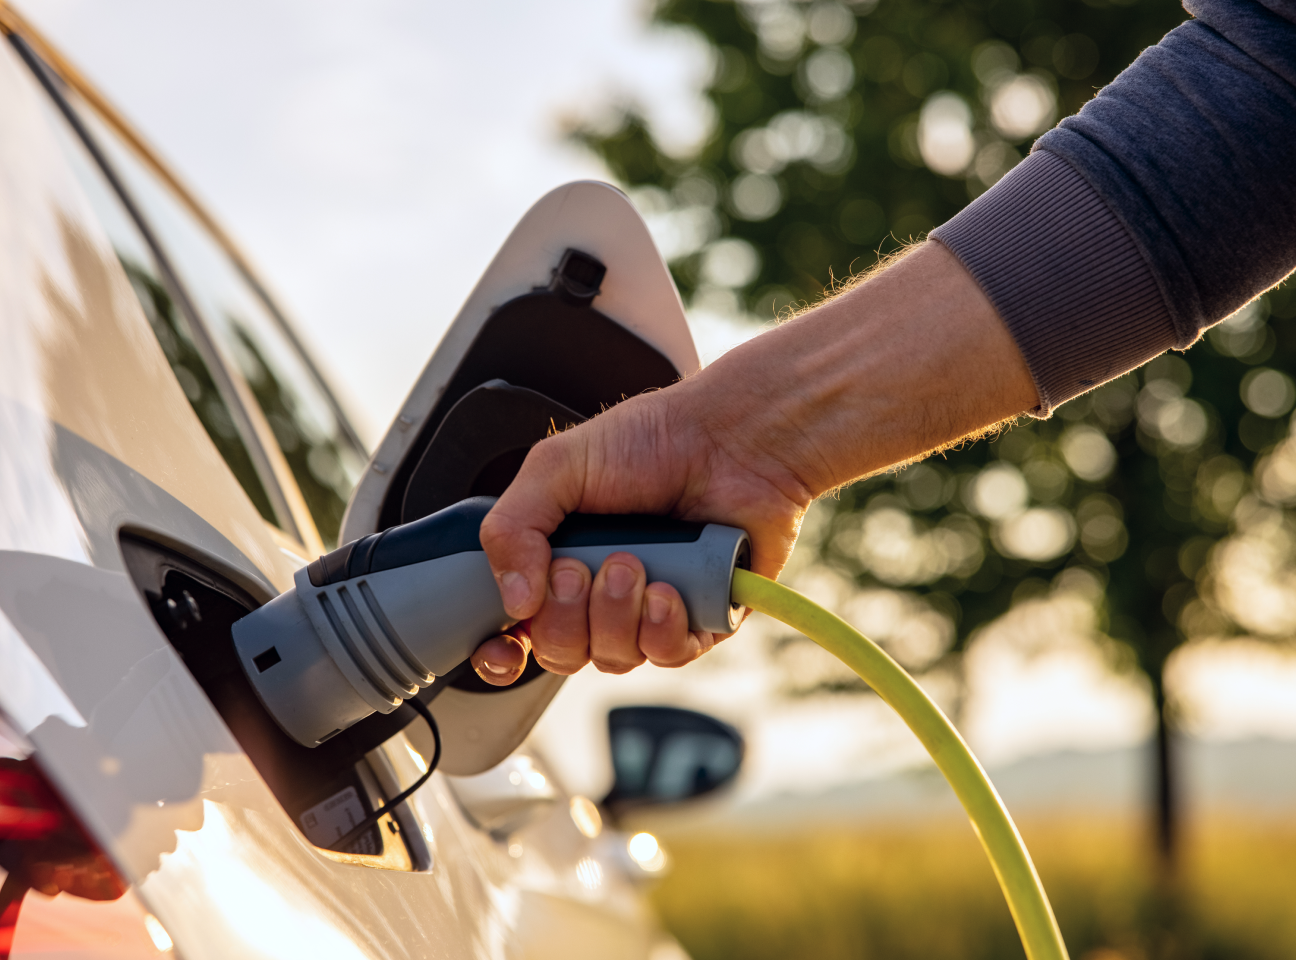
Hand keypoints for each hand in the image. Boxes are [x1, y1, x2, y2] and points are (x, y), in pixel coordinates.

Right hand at [470, 375, 810, 682]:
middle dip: (564, 617)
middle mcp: (601, 592)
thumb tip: (513, 601)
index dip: (503, 651)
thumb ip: (512, 527)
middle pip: (560, 652)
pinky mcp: (701, 619)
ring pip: (613, 658)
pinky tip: (668, 590)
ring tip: (633, 563)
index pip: (518, 630)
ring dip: (614, 615)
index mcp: (558, 558)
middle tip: (580, 568)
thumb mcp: (557, 466)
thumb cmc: (652, 440)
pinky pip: (667, 655)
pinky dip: (661, 629)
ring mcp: (650, 610)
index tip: (503, 647)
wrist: (731, 437)